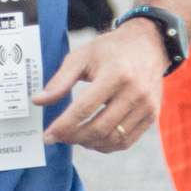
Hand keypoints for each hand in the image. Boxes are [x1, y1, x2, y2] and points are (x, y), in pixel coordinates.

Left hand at [34, 19, 167, 151]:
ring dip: (89, 144)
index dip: (63, 126)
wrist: (148, 44)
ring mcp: (146, 105)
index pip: (84, 109)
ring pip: (113, 139)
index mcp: (116, 73)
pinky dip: (106, 146)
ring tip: (74, 137)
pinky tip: (92, 139)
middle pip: (99, 128)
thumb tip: (38, 101)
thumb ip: (59, 81)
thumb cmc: (110, 49)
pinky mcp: (152, 115)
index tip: (47, 135)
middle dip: (73, 137)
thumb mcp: (82, 56)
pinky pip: (126, 141)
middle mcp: (135, 91)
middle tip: (58, 137)